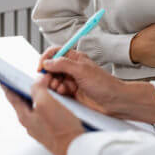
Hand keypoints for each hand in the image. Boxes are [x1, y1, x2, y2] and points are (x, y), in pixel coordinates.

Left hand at [1, 75, 84, 154]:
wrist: (74, 147)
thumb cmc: (59, 128)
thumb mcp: (45, 102)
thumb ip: (38, 88)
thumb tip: (38, 80)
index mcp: (25, 116)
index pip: (12, 97)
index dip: (7, 86)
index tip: (3, 79)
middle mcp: (31, 122)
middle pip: (25, 100)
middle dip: (29, 87)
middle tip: (34, 78)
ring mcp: (41, 126)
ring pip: (37, 105)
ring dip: (42, 94)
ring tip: (49, 85)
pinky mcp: (51, 128)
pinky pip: (47, 111)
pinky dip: (50, 102)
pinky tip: (59, 99)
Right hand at [38, 47, 154, 124]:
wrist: (114, 102)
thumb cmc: (103, 84)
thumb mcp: (82, 70)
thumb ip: (63, 64)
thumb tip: (47, 62)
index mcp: (75, 58)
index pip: (55, 53)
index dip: (46, 58)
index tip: (41, 67)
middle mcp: (72, 68)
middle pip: (51, 68)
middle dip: (49, 74)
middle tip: (52, 80)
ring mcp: (71, 81)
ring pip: (53, 80)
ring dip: (54, 84)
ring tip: (63, 88)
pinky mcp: (71, 93)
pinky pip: (58, 91)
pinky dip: (58, 92)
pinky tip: (66, 93)